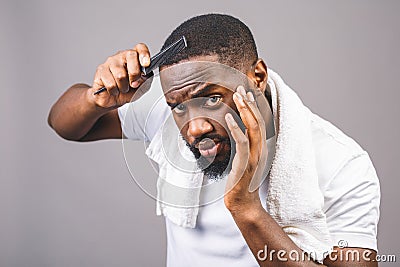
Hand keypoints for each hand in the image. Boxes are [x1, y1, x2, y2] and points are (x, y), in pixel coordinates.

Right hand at [88, 43, 153, 108]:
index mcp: (134, 58)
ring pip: (121, 74)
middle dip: (135, 74)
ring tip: (122, 89)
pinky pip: (111, 84)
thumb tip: (146, 72)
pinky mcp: (101, 71)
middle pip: (131, 56)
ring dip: (124, 87)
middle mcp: (121, 56)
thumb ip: (146, 77)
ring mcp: (110, 62)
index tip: (146, 64)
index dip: (144, 54)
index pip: (140, 48)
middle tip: (133, 84)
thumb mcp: (142, 85)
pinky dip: (115, 91)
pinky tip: (114, 90)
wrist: (112, 101)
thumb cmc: (128, 91)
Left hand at [224, 86, 267, 211]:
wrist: (243, 203)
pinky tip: (229, 117)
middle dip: (250, 103)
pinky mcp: (246, 163)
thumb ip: (243, 146)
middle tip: (241, 88)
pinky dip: (236, 128)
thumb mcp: (243, 159)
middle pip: (258, 121)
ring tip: (237, 96)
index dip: (254, 107)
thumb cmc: (241, 182)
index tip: (247, 93)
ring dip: (245, 110)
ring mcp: (255, 156)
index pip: (260, 122)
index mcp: (261, 148)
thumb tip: (236, 132)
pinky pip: (242, 142)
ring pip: (253, 128)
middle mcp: (261, 149)